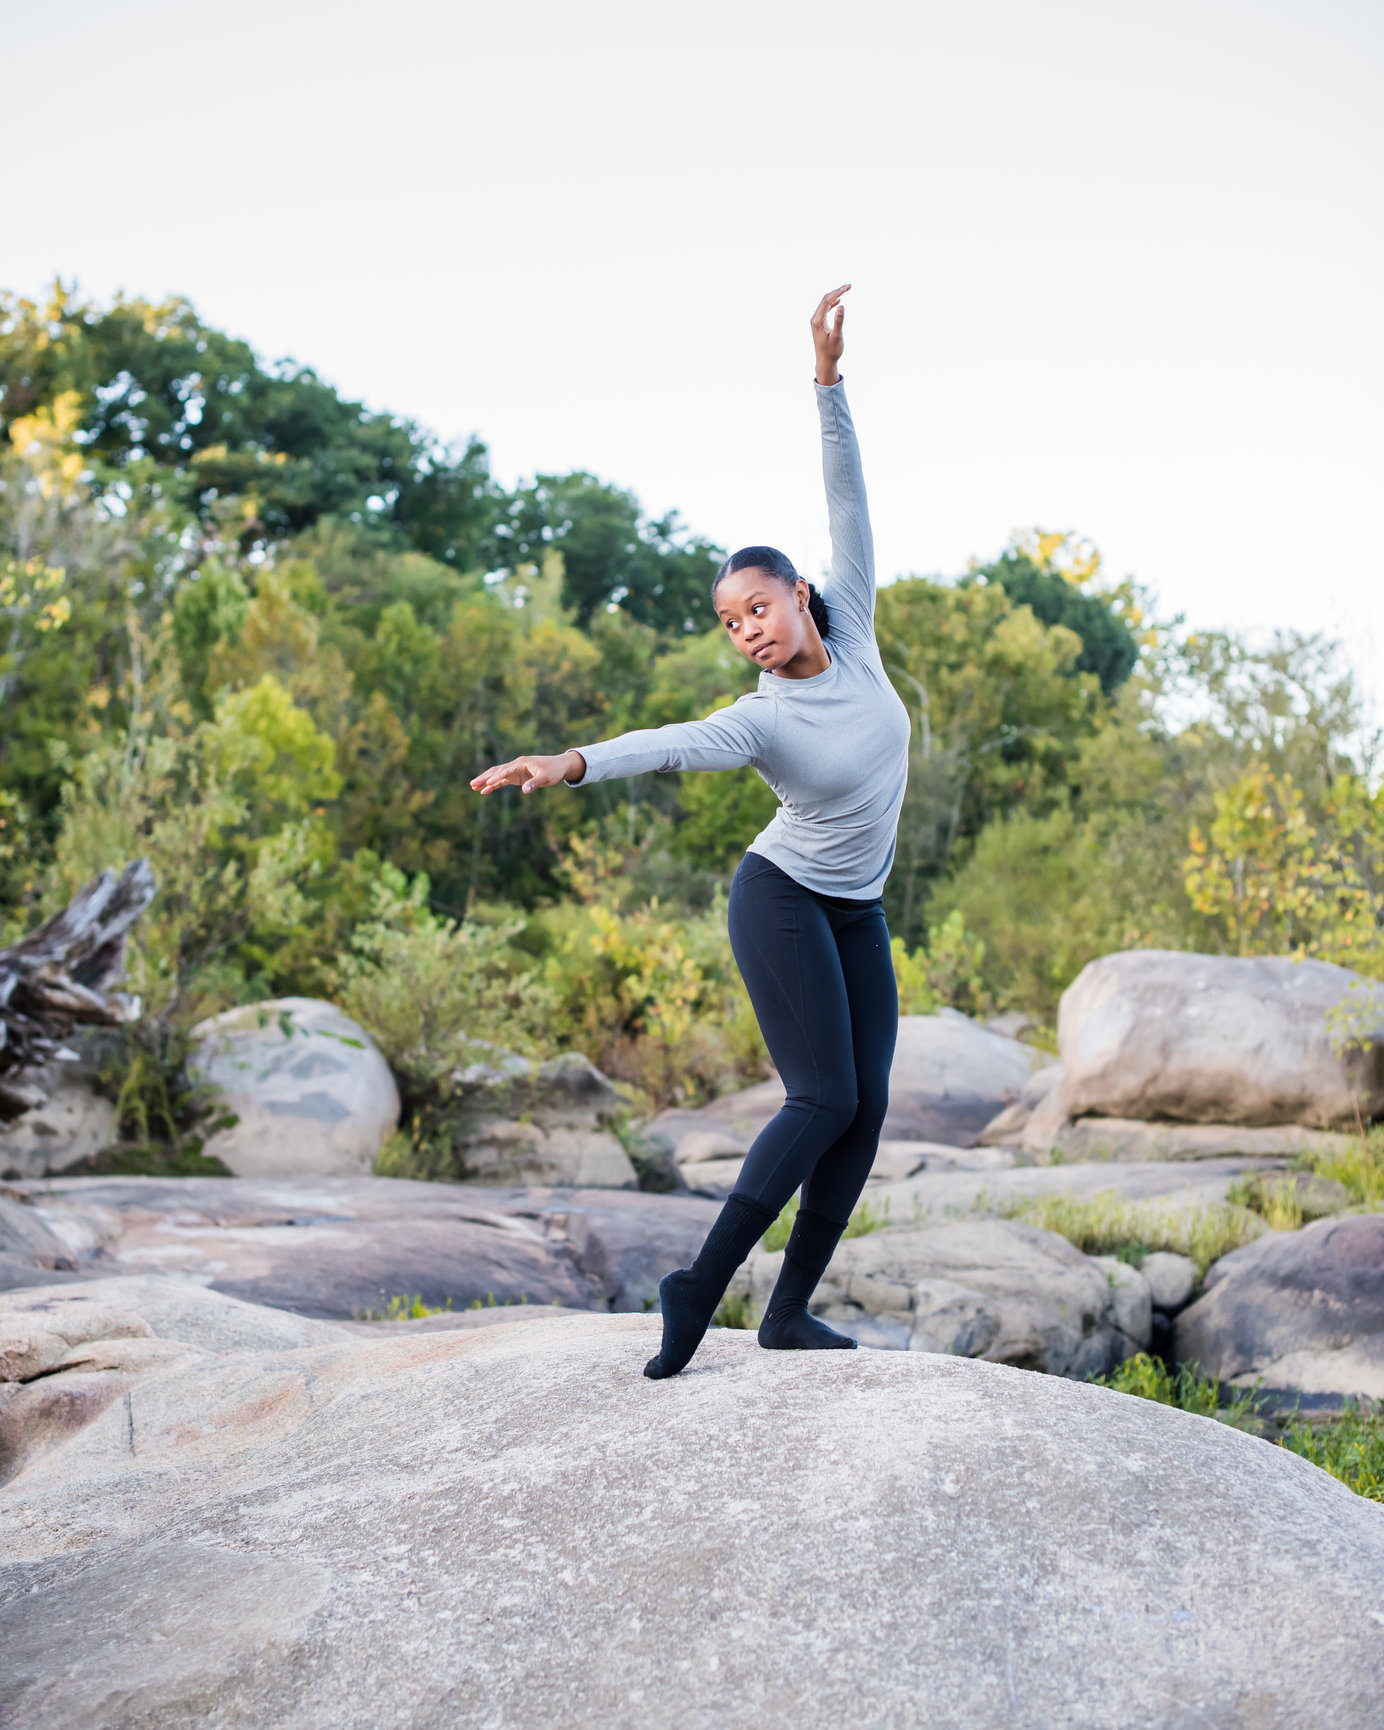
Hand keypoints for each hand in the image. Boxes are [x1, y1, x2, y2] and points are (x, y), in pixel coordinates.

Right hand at [470, 750, 585, 794]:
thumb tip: (525, 791)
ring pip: (497, 775)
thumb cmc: (554, 770)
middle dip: (484, 777)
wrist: (560, 766)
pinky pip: (502, 781)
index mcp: (521, 763)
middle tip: (472, 784)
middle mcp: (516, 765)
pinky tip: (485, 791)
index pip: (505, 770)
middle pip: (496, 771)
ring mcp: (515, 771)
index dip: (496, 777)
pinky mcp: (517, 777)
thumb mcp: (546, 778)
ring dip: (486, 781)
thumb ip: (535, 783)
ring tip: (473, 787)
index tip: (487, 783)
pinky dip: (494, 785)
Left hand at [810, 283, 849, 385]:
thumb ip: (839, 321)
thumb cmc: (832, 351)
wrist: (825, 362)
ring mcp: (815, 321)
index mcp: (818, 321)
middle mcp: (815, 319)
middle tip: (849, 286)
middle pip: (825, 299)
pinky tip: (838, 301)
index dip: (838, 291)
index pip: (827, 300)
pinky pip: (824, 309)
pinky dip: (832, 303)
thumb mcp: (837, 336)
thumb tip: (842, 306)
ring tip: (846, 290)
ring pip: (825, 303)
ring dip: (835, 296)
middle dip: (837, 291)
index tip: (848, 287)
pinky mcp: (818, 324)